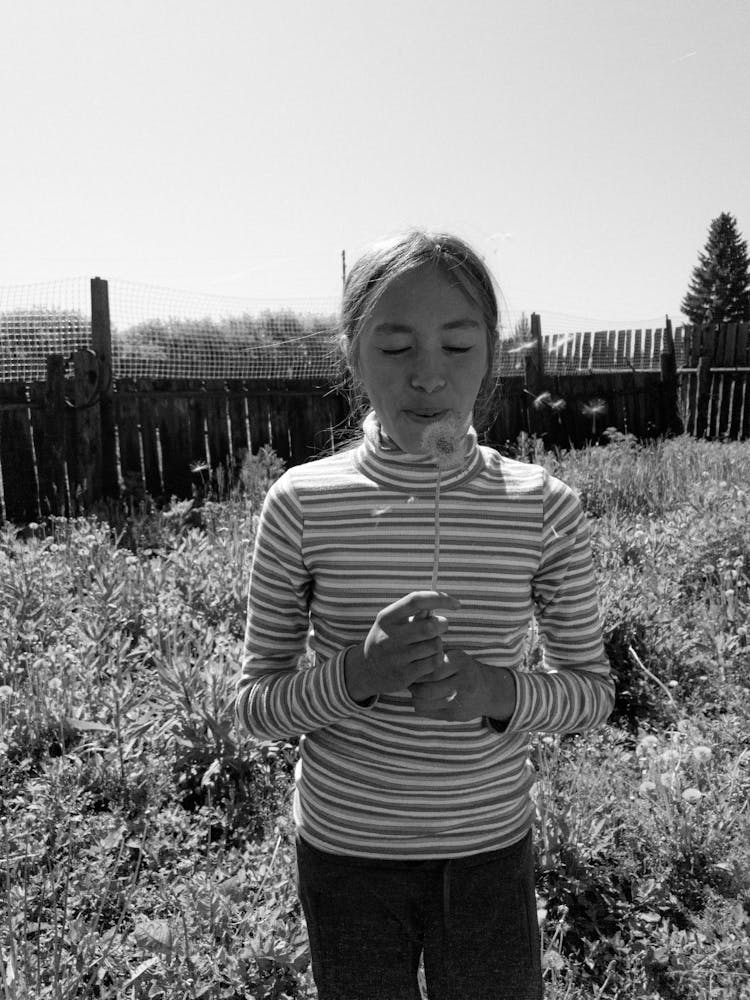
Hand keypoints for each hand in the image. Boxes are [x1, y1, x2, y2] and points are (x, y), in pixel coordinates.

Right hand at [344, 591, 460, 702]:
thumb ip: (413, 613)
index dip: (439, 598)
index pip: (416, 600)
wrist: (366, 671)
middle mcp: (389, 636)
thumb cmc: (386, 639)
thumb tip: (438, 601)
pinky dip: (438, 658)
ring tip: (432, 643)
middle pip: (429, 626)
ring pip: (434, 645)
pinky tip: (431, 657)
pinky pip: (433, 662)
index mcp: (386, 618)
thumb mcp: (392, 622)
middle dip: (442, 624)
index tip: (456, 603)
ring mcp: (396, 657)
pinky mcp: (404, 674)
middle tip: (442, 625)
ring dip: (439, 643)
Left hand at [409, 648, 515, 722]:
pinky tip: (426, 699)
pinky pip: (428, 712)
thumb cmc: (463, 669)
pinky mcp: (455, 715)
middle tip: (411, 680)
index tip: (413, 667)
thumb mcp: (455, 656)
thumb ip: (435, 653)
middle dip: (413, 686)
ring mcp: (460, 701)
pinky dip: (421, 705)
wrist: (489, 691)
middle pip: (425, 689)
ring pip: (424, 703)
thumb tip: (409, 656)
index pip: (430, 669)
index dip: (418, 670)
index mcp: (461, 662)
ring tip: (416, 689)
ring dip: (415, 697)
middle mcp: (463, 683)